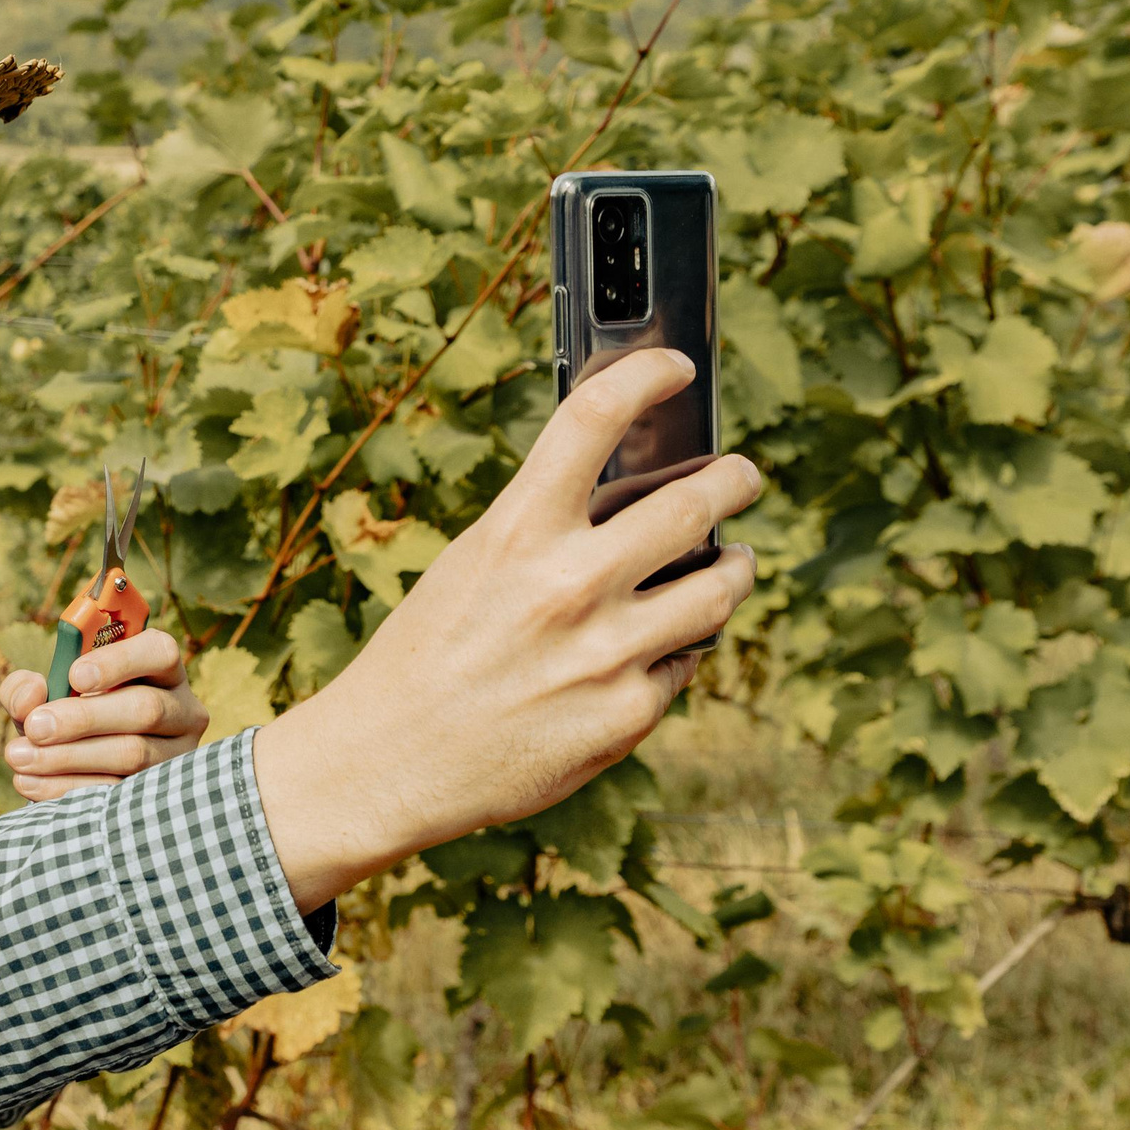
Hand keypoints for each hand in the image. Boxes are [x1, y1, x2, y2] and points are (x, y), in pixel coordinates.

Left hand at [0, 628, 209, 799]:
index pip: (158, 652)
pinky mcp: (159, 794)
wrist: (71, 769)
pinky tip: (31, 783)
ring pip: (133, 754)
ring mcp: (176, 755)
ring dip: (70, 757)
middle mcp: (181, 709)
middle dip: (84, 718)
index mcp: (159, 668)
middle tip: (36, 727)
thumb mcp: (42, 695)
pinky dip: (68, 787)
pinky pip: (118, 791)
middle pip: (146, 709)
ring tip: (21, 758)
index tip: (74, 674)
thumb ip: (26, 687)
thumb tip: (32, 695)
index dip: (119, 661)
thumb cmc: (64, 716)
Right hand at [253, 348, 762, 911]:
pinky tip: (655, 650)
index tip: (675, 369)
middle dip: (734, 482)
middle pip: (695, 503)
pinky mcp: (627, 714)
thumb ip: (543, 531)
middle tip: (742, 478)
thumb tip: (627, 497)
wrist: (387, 761)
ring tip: (732, 564)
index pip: (593, 419)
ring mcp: (607, 652)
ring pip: (718, 590)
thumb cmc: (423, 657)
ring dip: (734, 569)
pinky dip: (676, 650)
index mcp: (517, 532)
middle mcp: (569, 584)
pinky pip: (684, 663)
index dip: (646, 375)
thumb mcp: (470, 566)